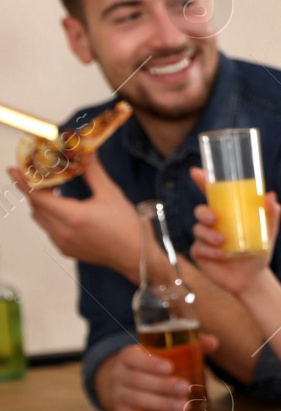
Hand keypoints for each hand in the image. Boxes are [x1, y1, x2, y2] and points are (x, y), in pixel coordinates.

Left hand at [9, 153, 140, 279]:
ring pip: (40, 219)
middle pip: (36, 207)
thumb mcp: (111, 194)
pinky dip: (50, 217)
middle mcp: (62, 231)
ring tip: (53, 191)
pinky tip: (65, 210)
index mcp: (72, 216)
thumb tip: (86, 154)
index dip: (23, 181)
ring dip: (42, 204)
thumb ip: (94, 172)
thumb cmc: (127, 227)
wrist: (137, 256)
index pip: (36, 196)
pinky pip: (49, 230)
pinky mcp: (67, 250)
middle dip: (35, 190)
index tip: (13, 169)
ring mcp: (63, 243)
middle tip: (41, 176)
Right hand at [95, 333, 219, 410]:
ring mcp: (119, 396)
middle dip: (162, 385)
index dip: (149, 363)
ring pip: (137, 400)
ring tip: (184, 407)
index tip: (170, 368)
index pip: (132, 357)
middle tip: (185, 388)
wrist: (124, 382)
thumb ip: (189, 345)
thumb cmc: (153, 364)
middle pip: (137, 380)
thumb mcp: (164, 351)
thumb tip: (214, 343)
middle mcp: (119, 375)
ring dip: (162, 405)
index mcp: (128, 356)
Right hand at [187, 166, 279, 296]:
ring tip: (223, 241)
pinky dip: (209, 250)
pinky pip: (199, 248)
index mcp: (226, 213)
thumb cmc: (259, 249)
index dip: (202, 181)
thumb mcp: (268, 231)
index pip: (211, 194)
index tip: (196, 172)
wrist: (253, 277)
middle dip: (204, 212)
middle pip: (200, 211)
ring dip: (209, 235)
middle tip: (215, 219)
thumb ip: (271, 214)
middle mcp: (212, 224)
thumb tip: (271, 195)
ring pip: (198, 230)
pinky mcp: (200, 254)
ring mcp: (204, 239)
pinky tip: (221, 255)